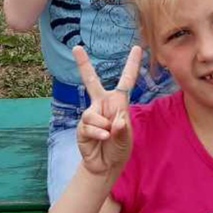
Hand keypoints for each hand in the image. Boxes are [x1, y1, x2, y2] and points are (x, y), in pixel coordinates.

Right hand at [73, 45, 140, 177]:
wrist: (105, 165)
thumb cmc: (119, 149)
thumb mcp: (126, 140)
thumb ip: (123, 130)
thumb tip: (116, 121)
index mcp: (118, 102)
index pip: (126, 80)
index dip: (132, 64)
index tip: (136, 48)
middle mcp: (102, 104)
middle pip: (91, 80)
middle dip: (83, 64)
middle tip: (76, 47)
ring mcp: (91, 114)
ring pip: (92, 114)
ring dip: (103, 128)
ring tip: (108, 137)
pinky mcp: (82, 126)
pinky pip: (88, 125)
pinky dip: (98, 134)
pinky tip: (103, 139)